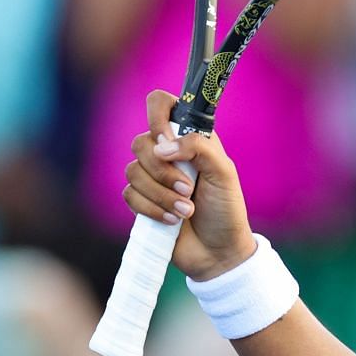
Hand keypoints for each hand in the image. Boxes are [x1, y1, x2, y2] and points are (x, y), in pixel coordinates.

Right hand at [123, 88, 254, 279]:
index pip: (160, 104)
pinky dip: (152, 209)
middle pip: (140, 143)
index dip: (156, 116)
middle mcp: (167, 153)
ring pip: (133, 172)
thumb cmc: (226, 208)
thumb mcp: (223, 172)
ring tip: (186, 211)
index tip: (166, 140)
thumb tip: (162, 146)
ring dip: (161, 195)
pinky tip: (172, 221)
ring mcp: (152, 177)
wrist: (218, 251)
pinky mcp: (141, 201)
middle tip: (189, 189)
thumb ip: (199, 147)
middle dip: (163, 171)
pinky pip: (129, 195)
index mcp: (189, 137)